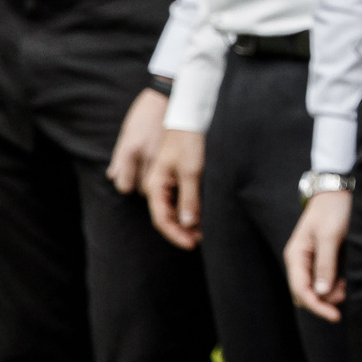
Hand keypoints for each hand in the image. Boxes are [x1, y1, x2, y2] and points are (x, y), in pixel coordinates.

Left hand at [107, 89, 167, 194]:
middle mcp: (147, 156)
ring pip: (161, 184)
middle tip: (146, 176)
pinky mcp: (181, 153)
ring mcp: (166, 155)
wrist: (169, 97)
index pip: (124, 185)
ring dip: (159, 183)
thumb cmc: (145, 113)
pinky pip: (175, 176)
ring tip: (160, 175)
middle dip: (143, 185)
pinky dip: (172, 178)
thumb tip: (112, 176)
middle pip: (143, 188)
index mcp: (131, 150)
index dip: (126, 185)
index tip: (130, 181)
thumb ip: (119, 157)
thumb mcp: (127, 132)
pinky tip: (172, 172)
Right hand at [144, 128, 205, 249]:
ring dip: (188, 221)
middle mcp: (158, 185)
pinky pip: (181, 198)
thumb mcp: (192, 171)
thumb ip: (189, 198)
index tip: (192, 245)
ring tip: (205, 231)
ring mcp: (168, 181)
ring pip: (175, 208)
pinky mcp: (178, 175)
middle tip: (202, 240)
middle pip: (167, 216)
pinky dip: (192, 208)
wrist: (190, 116)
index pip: (162, 218)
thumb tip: (188, 224)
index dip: (176, 234)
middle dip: (183, 231)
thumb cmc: (188, 141)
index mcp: (156, 185)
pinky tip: (204, 215)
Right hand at [286, 189, 352, 321]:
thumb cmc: (333, 210)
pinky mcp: (323, 258)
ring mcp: (311, 261)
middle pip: (305, 294)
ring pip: (316, 289)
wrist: (338, 191)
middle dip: (324, 300)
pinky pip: (326, 279)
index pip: (300, 291)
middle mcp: (300, 261)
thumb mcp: (330, 236)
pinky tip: (348, 280)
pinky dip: (336, 284)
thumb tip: (321, 291)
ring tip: (349, 285)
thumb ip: (325, 264)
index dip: (317, 306)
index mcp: (296, 256)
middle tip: (346, 293)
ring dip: (331, 293)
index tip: (336, 316)